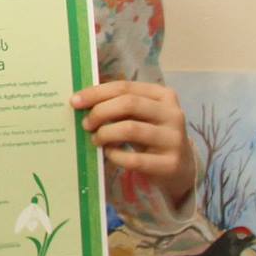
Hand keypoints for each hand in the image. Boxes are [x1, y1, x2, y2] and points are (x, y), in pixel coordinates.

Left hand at [72, 79, 195, 204]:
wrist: (180, 168)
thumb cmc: (151, 135)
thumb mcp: (141, 116)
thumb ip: (119, 106)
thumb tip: (81, 101)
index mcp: (163, 95)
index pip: (125, 87)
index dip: (96, 93)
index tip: (75, 101)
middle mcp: (173, 114)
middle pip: (128, 103)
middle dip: (100, 112)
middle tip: (86, 124)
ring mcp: (174, 139)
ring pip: (130, 129)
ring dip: (105, 134)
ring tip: (96, 139)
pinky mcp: (171, 164)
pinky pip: (134, 158)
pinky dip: (115, 155)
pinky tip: (110, 154)